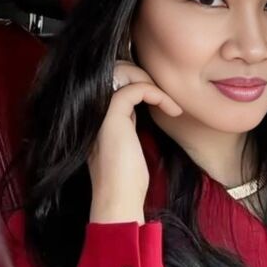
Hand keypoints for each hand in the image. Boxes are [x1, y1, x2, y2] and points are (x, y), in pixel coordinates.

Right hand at [88, 61, 181, 223]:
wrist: (118, 198)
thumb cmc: (126, 179)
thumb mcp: (129, 142)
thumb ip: (128, 120)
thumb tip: (141, 103)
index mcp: (97, 114)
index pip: (115, 79)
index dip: (140, 81)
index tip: (162, 100)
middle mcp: (94, 107)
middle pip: (117, 68)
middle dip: (145, 76)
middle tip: (166, 98)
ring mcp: (100, 109)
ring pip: (125, 72)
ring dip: (153, 83)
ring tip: (171, 104)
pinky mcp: (112, 114)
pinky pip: (136, 88)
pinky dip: (158, 94)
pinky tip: (172, 110)